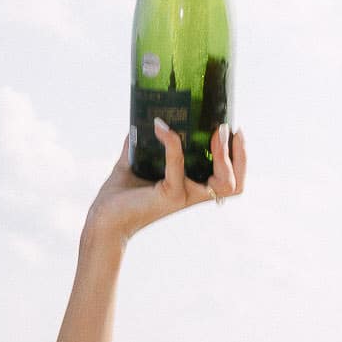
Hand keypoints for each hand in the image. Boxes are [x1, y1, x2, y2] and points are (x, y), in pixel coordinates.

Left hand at [85, 121, 246, 247]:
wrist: (101, 221)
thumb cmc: (118, 198)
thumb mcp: (135, 164)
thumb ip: (141, 144)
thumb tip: (142, 120)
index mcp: (190, 187)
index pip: (230, 177)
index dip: (239, 156)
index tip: (234, 129)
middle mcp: (191, 193)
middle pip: (235, 184)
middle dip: (239, 155)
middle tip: (224, 130)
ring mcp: (182, 196)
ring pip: (224, 183)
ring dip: (223, 154)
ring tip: (215, 132)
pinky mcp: (168, 196)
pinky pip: (178, 166)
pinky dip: (173, 144)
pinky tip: (161, 128)